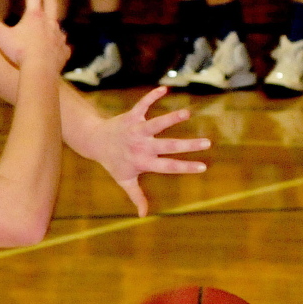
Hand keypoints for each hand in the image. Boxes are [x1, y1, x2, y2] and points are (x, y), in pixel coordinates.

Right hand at [0, 0, 68, 70]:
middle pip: (51, 2)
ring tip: (54, 20)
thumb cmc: (19, 53)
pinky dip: (61, 45)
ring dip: (55, 20)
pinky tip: (59, 48)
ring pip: (58, 24)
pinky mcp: (63, 51)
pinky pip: (63, 46)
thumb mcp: (1, 36)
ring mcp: (58, 36)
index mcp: (34, 16)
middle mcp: (49, 23)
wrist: (39, 71)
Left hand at [84, 86, 210, 215]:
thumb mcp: (124, 180)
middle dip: (187, 145)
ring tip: (186, 113)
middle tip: (206, 143)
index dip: (185, 167)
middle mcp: (141, 146)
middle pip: (167, 146)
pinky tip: (165, 88)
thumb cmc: (113, 162)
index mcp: (142, 162)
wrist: (95, 142)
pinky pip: (142, 105)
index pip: (167, 166)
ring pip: (155, 124)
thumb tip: (143, 215)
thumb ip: (136, 196)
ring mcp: (136, 130)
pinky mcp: (131, 116)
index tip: (203, 167)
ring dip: (170, 118)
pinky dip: (151, 96)